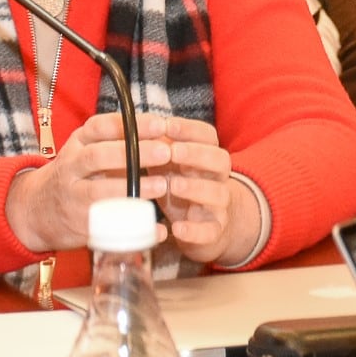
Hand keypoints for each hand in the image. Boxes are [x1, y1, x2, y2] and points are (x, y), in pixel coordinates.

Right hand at [5, 111, 150, 252]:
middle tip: (165, 152)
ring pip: (99, 192)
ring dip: (132, 189)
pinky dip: (133, 230)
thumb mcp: (87, 148)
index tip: (161, 125)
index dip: (131, 125)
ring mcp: (72, 197)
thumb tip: (164, 131)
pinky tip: (158, 229)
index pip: (101, 127)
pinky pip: (106, 227)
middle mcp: (71, 167)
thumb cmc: (75, 173)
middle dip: (133, 154)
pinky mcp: (78, 224)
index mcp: (77, 143)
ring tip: (162, 185)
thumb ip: (118, 140)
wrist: (34, 209)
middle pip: (97, 157)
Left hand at [141, 114, 260, 266]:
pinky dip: (195, 230)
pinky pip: (211, 231)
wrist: (207, 226)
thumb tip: (134, 127)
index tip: (167, 125)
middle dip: (197, 154)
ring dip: (196, 188)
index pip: (208, 136)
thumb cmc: (180, 188)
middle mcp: (218, 178)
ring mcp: (219, 205)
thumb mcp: (170, 166)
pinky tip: (177, 228)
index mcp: (206, 157)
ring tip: (174, 185)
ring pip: (219, 194)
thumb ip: (158, 149)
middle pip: (221, 160)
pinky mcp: (214, 231)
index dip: (190, 129)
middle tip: (174, 152)